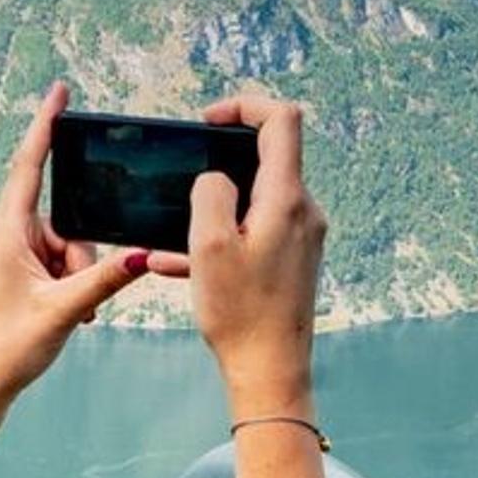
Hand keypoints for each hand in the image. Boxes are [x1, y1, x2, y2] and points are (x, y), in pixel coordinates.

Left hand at [0, 80, 179, 398]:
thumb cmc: (6, 348)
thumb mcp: (64, 311)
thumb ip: (106, 278)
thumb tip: (145, 253)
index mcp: (6, 234)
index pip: (28, 167)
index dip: (45, 126)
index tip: (59, 91)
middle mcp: (6, 239)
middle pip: (65, 221)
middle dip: (83, 254)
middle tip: (80, 296)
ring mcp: (12, 258)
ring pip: (68, 247)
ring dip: (80, 276)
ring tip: (71, 313)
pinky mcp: (19, 276)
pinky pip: (60, 266)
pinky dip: (73, 286)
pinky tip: (71, 314)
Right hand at [184, 91, 324, 411]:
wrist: (271, 372)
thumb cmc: (241, 313)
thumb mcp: (209, 245)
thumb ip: (210, 192)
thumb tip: (216, 178)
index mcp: (287, 199)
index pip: (282, 119)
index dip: (244, 105)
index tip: (207, 123)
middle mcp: (304, 211)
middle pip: (268, 155)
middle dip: (221, 160)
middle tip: (185, 178)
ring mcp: (302, 234)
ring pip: (254, 197)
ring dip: (213, 207)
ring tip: (173, 236)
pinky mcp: (294, 257)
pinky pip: (254, 229)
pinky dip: (221, 236)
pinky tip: (178, 264)